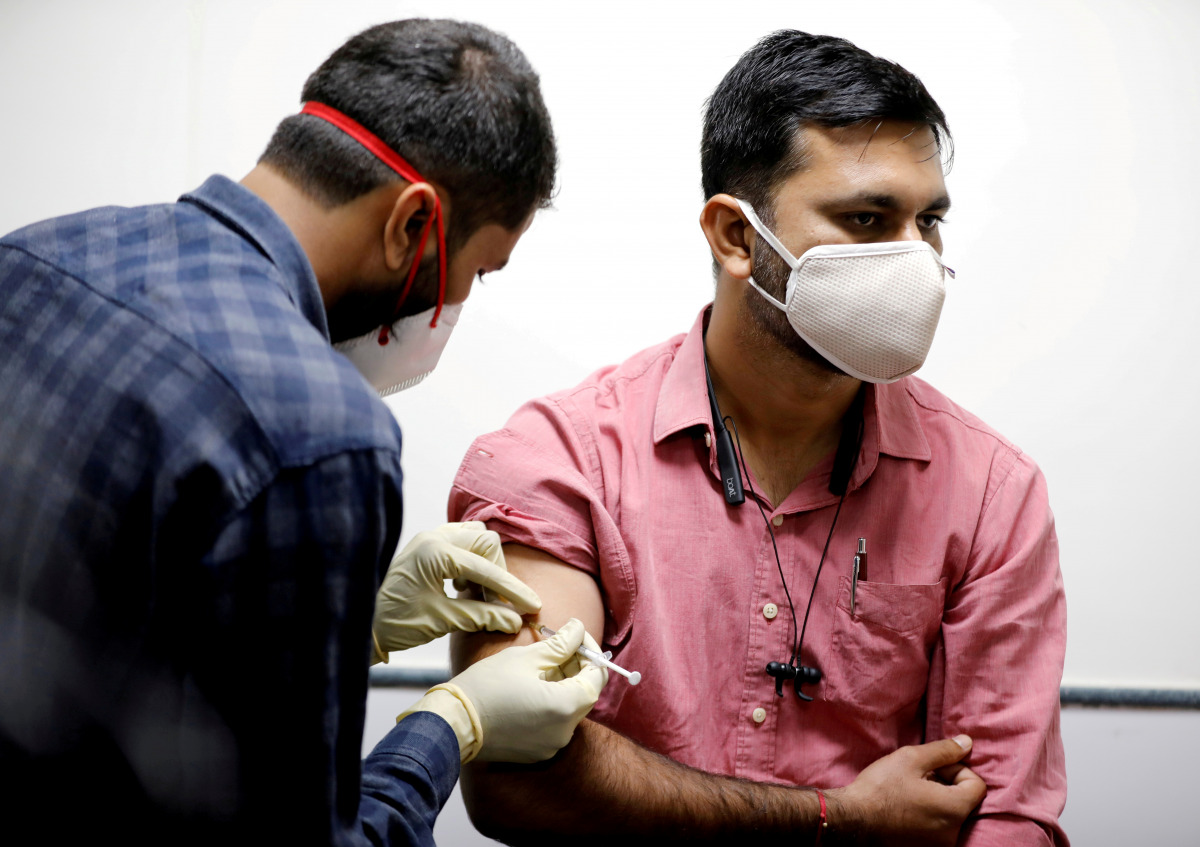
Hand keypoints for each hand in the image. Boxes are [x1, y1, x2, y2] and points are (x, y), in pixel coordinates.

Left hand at [372, 522, 539, 660]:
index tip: (531, 607)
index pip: (487, 568)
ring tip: (478, 593)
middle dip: (498, 572)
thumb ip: (482, 615)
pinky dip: (471, 561)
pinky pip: (460, 541)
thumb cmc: (396, 622)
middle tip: (496, 602)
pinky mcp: (426, 545)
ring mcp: (428, 538)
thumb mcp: (442, 620)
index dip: (512, 590)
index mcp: (436, 553)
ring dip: (485, 564)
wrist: (360, 622)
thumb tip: (515, 620)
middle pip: (486, 542)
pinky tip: (464, 586)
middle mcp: (433, 537)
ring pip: (475, 537)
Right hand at [399, 618, 608, 762]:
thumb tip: (579, 628)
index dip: (590, 651)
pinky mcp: (538, 752)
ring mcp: (552, 745)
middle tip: (557, 646)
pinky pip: (555, 723)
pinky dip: (551, 703)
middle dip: (576, 667)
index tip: (574, 636)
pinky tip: (531, 688)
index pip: (598, 675)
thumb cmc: (486, 686)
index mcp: (565, 706)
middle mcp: (565, 731)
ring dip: (563, 684)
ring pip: (570, 708)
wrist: (453, 723)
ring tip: (540, 665)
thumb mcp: (525, 658)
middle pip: (586, 693)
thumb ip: (560, 644)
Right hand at [825, 735, 986, 845]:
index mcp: (954, 809)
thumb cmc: (881, 787)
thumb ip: (944, 751)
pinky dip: (928, 815)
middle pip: (963, 800)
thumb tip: (967, 743)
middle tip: (918, 776)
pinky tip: (906, 807)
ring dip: (936, 799)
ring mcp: (939, 845)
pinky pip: (937, 827)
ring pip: (949, 814)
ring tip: (910, 791)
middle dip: (946, 784)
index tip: (932, 767)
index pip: (976, 784)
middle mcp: (952, 833)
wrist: (852, 819)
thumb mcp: (911, 758)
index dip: (957, 769)